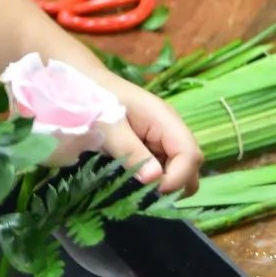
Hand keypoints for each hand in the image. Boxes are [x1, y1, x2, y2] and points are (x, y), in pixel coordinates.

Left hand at [100, 77, 201, 195]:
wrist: (85, 85)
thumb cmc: (96, 100)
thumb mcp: (109, 127)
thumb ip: (130, 151)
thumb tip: (154, 179)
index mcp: (165, 120)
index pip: (190, 156)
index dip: (177, 178)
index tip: (151, 190)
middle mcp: (171, 130)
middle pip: (191, 167)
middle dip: (173, 185)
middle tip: (142, 191)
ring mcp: (164, 139)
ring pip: (179, 172)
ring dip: (162, 184)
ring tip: (134, 184)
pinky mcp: (153, 147)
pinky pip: (163, 169)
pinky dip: (152, 179)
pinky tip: (130, 177)